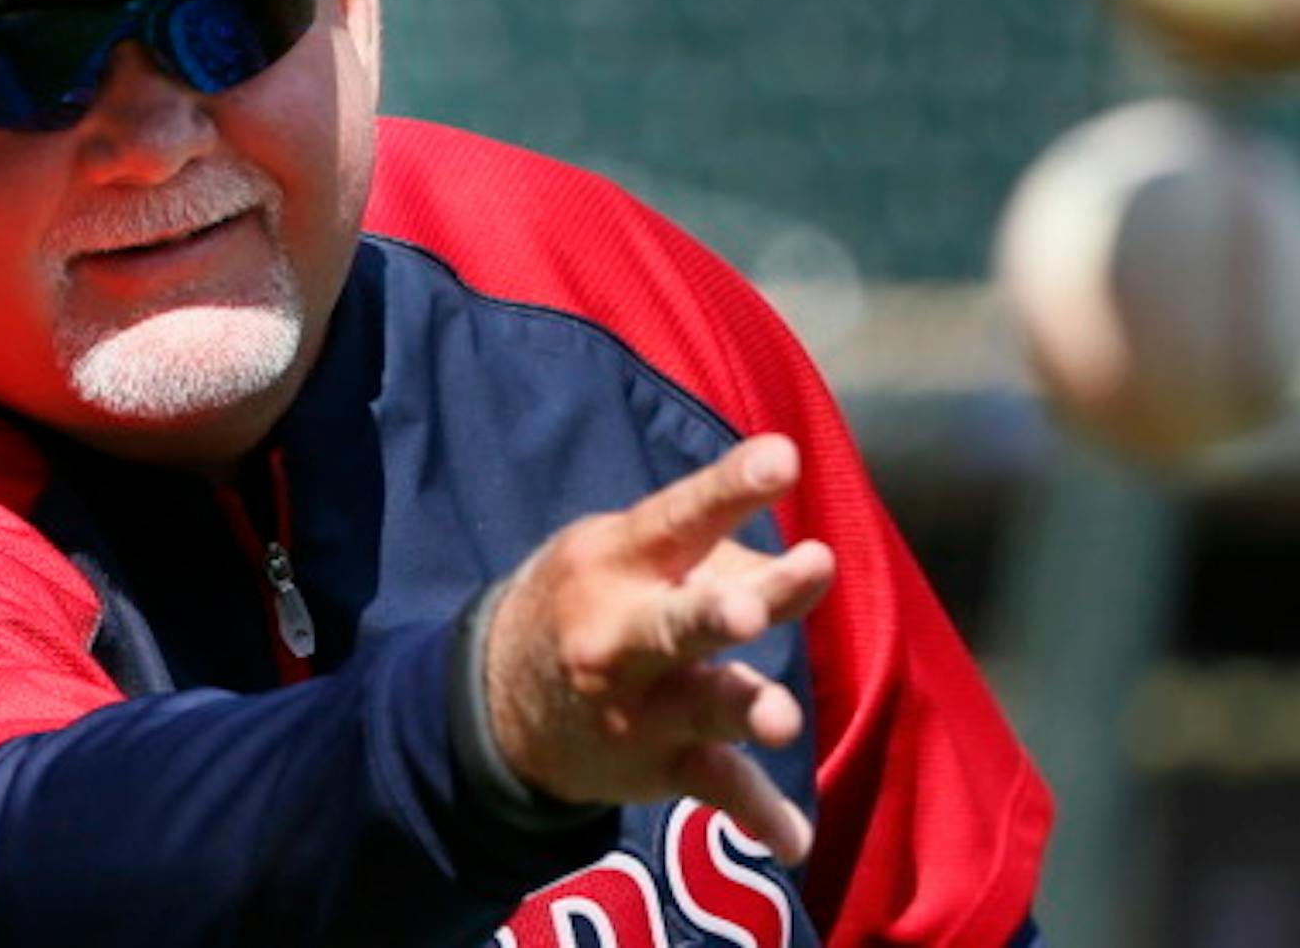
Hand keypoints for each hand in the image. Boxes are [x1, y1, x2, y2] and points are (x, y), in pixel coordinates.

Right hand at [482, 434, 835, 864]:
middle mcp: (623, 632)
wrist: (500, 699)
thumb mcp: (627, 553)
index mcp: (618, 560)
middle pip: (679, 621)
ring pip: (699, 706)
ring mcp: (640, 705)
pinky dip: (755, 816)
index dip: (729, 486)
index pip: (679, 516)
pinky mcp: (658, 764)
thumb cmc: (593, 598)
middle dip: (718, 614)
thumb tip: (800, 574)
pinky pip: (712, 789)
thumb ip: (717, 553)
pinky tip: (795, 842)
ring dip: (742, 710)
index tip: (783, 458)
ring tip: (782, 721)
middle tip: (755, 609)